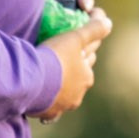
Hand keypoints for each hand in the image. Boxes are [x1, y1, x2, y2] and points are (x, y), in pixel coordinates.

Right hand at [39, 6, 111, 121]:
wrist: (29, 82)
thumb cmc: (54, 58)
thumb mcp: (76, 38)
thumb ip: (94, 29)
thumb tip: (109, 23)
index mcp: (87, 78)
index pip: (87, 61)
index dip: (80, 52)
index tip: (69, 48)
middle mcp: (78, 95)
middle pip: (76, 81)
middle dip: (71, 74)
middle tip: (58, 64)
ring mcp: (62, 107)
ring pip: (63, 96)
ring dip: (59, 90)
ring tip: (48, 81)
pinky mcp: (47, 115)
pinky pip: (48, 110)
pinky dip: (47, 104)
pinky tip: (40, 99)